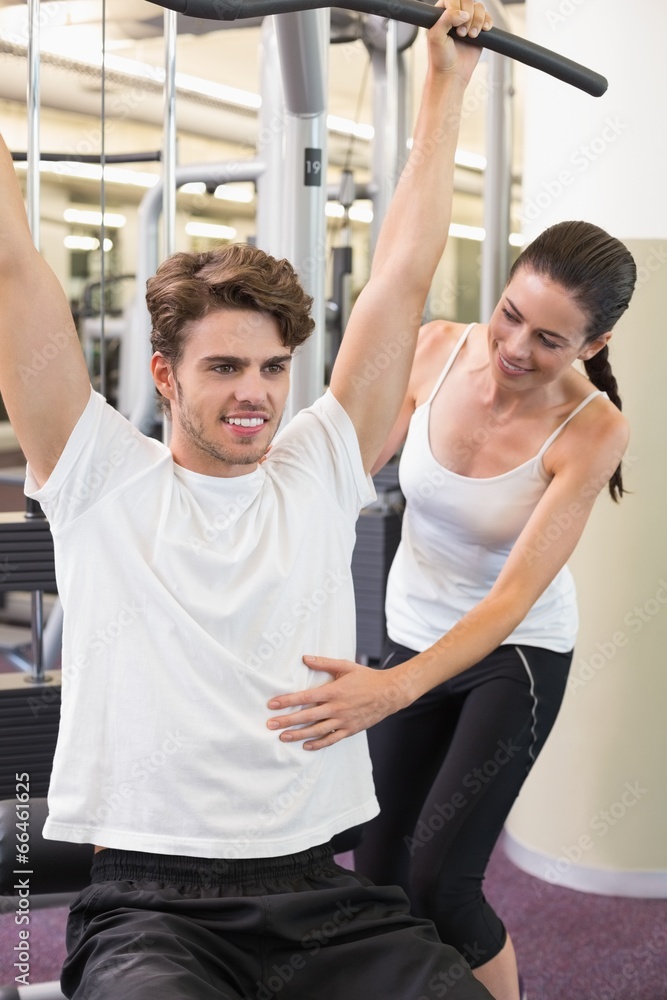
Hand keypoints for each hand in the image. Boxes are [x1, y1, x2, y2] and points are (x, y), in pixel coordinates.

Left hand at [266, 655, 414, 749]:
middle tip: (270, 724)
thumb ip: (324, 663)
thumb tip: (304, 658)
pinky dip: (319, 744)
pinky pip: (332, 739)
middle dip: (287, 721)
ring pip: (317, 730)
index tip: (272, 704)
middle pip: (307, 717)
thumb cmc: (366, 678)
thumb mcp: (345, 666)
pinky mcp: (350, 730)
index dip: (287, 701)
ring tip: (282, 737)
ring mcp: (343, 721)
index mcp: (334, 691)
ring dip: (298, 735)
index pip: (305, 697)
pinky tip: (306, 746)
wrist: (389, 693)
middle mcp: (337, 708)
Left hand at [428, 0, 492, 81]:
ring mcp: (467, 21)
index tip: (455, 25)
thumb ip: (446, 19)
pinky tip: (483, 31)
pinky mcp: (478, 29)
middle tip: (462, 34)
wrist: (452, 74)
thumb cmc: (440, 58)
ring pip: (479, 8)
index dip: (457, 8)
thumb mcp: (436, 37)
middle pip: (469, 1)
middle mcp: (455, 15)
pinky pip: (487, 17)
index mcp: (441, 13)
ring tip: (471, 36)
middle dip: (469, 16)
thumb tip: (463, 13)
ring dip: (477, 21)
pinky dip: (487, 23)